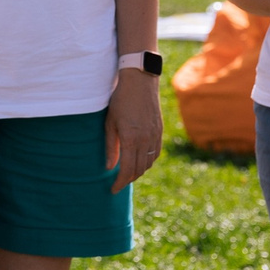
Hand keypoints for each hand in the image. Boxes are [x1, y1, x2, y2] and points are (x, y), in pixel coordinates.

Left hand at [105, 67, 163, 192]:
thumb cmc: (120, 100)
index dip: (120, 183)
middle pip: (139, 169)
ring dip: (138, 171)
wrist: (140, 80)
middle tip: (118, 184)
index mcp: (131, 139)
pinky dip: (148, 161)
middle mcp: (145, 140)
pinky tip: (140, 160)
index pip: (127, 170)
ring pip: (149, 163)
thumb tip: (109, 167)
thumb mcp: (110, 123)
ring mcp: (155, 135)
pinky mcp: (159, 130)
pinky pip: (155, 153)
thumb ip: (111, 147)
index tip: (113, 190)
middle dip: (128, 180)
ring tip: (127, 173)